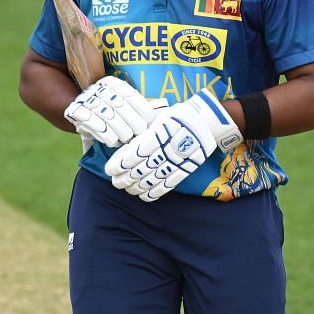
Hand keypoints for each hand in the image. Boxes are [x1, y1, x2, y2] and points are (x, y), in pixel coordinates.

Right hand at [64, 76, 160, 149]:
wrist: (80, 110)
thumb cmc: (107, 109)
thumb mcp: (118, 101)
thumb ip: (133, 105)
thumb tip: (155, 117)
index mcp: (110, 82)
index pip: (129, 93)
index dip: (140, 107)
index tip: (148, 119)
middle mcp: (98, 88)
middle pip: (120, 106)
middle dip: (132, 122)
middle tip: (139, 133)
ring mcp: (87, 100)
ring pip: (109, 117)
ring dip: (121, 131)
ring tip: (127, 139)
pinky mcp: (76, 112)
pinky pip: (96, 126)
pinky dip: (107, 135)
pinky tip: (113, 141)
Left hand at [105, 91, 242, 201]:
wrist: (203, 122)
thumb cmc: (176, 117)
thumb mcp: (157, 117)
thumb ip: (142, 133)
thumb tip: (124, 145)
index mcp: (157, 135)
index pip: (133, 154)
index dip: (120, 164)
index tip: (110, 169)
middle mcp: (165, 150)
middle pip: (140, 169)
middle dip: (124, 178)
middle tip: (115, 182)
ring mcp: (175, 162)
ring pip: (151, 180)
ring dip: (136, 187)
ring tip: (127, 188)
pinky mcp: (184, 170)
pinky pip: (167, 185)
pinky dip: (155, 192)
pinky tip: (144, 195)